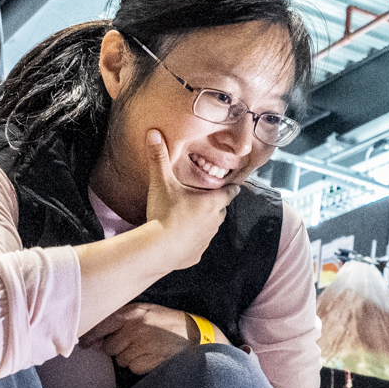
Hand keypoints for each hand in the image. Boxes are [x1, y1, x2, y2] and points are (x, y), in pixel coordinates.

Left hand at [88, 301, 195, 374]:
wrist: (198, 337)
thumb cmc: (170, 324)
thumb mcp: (148, 313)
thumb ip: (123, 320)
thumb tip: (94, 338)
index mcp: (133, 312)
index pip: (101, 325)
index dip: (91, 336)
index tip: (84, 344)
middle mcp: (134, 327)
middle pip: (110, 347)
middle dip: (119, 349)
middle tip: (137, 344)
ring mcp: (141, 344)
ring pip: (121, 359)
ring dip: (131, 358)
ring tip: (149, 349)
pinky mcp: (147, 360)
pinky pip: (133, 368)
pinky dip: (141, 366)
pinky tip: (154, 357)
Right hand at [143, 129, 233, 269]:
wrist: (158, 248)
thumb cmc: (164, 213)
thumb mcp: (161, 182)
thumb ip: (159, 158)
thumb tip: (154, 132)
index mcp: (212, 202)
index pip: (230, 192)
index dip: (232, 187)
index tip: (234, 185)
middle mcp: (215, 221)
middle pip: (220, 210)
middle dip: (213, 204)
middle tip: (201, 199)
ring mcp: (207, 240)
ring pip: (211, 227)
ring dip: (203, 222)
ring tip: (188, 218)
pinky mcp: (197, 254)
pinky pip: (198, 244)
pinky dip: (192, 240)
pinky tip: (180, 238)